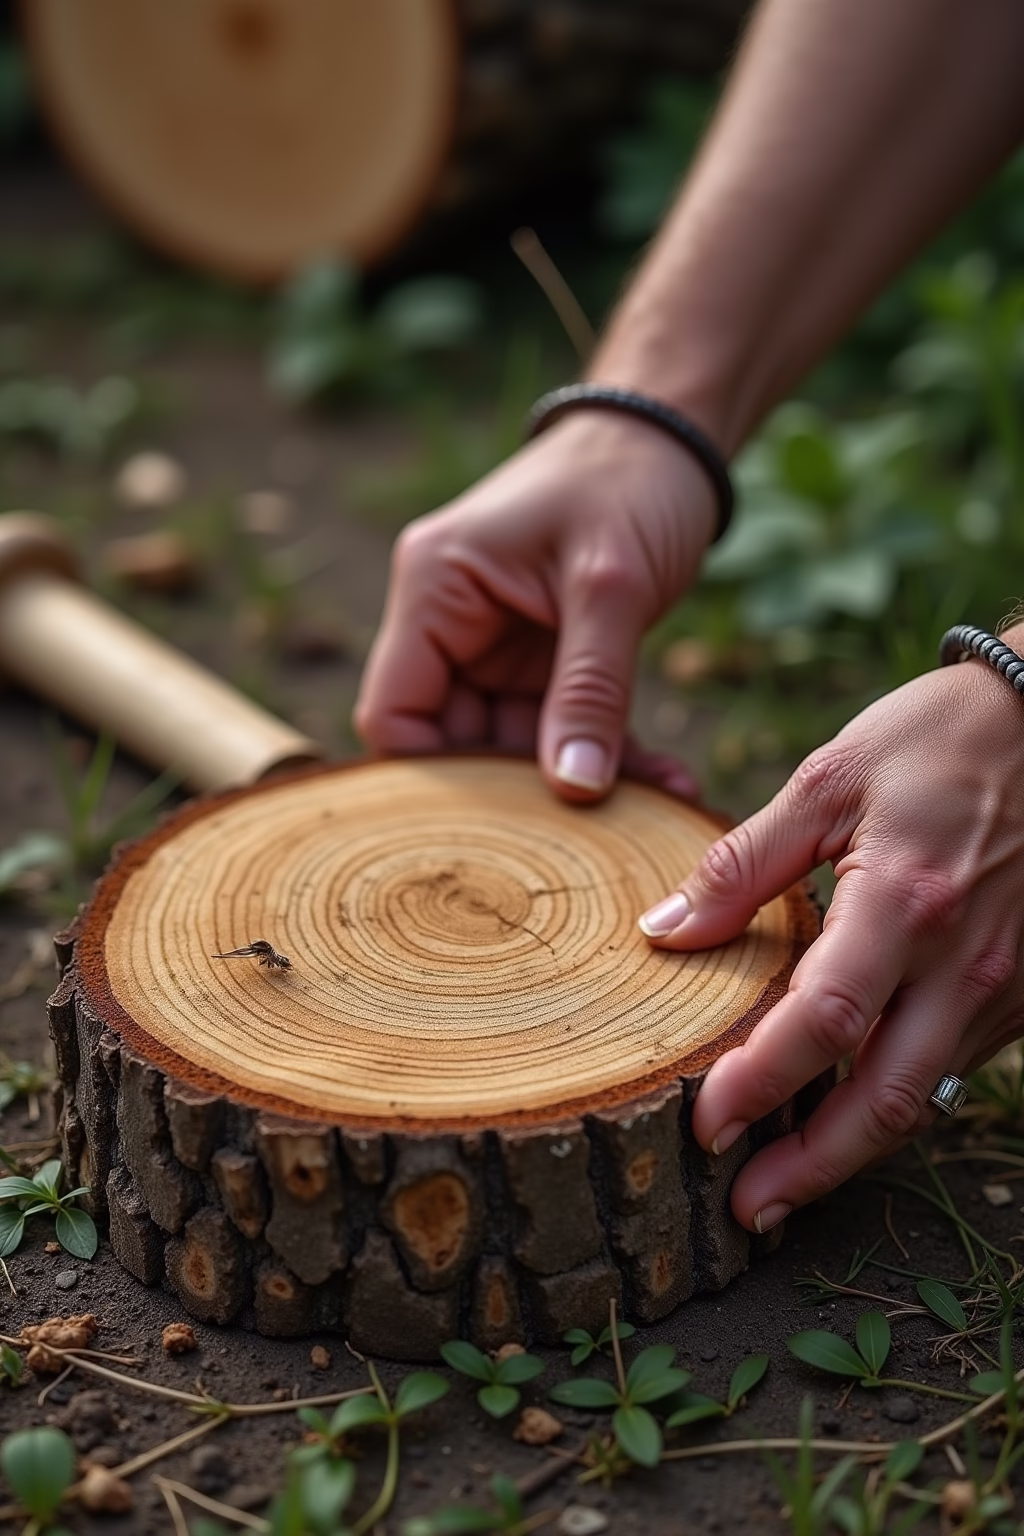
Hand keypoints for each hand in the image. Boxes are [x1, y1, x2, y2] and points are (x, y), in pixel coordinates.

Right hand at [355, 411, 716, 799]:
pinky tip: (665, 785)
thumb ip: (588, 690)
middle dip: (521, 792)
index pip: (394, 716)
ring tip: (656, 810)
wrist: (671, 440)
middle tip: (592, 831)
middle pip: (453, 742)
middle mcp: (449, 623)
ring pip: (513, 746)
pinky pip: (558, 727)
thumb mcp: (609, 587)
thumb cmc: (628, 483)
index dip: (434, 778)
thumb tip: (574, 790)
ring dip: (578, 782)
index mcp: (432, 590)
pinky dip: (605, 755)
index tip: (505, 823)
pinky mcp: (541, 659)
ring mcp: (494, 645)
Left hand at [638, 656, 1023, 1231]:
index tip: (704, 1123)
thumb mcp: (829, 780)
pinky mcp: (1020, 990)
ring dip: (852, 1147)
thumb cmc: (937, 740)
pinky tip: (847, 1105)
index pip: (823, 1022)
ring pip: (924, 1096)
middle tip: (747, 1208)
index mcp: (905, 905)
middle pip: (885, 1101)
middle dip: (811, 1168)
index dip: (760, 1083)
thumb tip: (665, 931)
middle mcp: (962, 964)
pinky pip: (953, 1065)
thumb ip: (744, 863)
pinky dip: (895, 1097)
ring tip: (785, 1177)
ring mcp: (1002, 985)